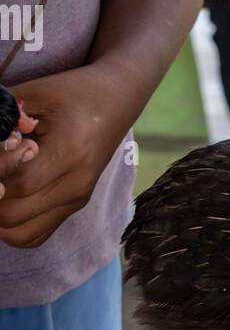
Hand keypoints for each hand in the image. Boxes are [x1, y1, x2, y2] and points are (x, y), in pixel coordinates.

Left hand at [0, 65, 129, 248]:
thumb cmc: (73, 93)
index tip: (0, 147)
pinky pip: (33, 235)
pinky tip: (8, 197)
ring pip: (19, 234)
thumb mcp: (35, 94)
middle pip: (12, 215)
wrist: (117, 102)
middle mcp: (76, 185)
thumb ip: (3, 119)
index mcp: (70, 153)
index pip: (18, 184)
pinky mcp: (73, 207)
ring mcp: (76, 200)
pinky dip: (11, 225)